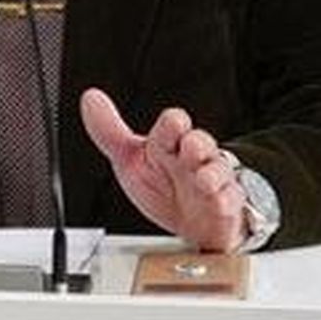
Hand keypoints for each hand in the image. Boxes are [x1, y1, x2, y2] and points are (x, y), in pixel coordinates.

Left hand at [79, 86, 248, 252]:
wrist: (192, 221)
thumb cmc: (164, 184)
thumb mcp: (130, 159)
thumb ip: (109, 132)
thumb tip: (90, 98)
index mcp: (168, 145)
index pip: (172, 126)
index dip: (173, 124)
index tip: (174, 123)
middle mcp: (192, 159)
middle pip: (200, 142)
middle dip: (196, 143)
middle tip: (190, 147)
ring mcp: (211, 180)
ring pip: (218, 170)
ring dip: (211, 173)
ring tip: (203, 179)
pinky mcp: (225, 205)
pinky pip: (230, 200)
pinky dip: (225, 200)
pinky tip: (218, 200)